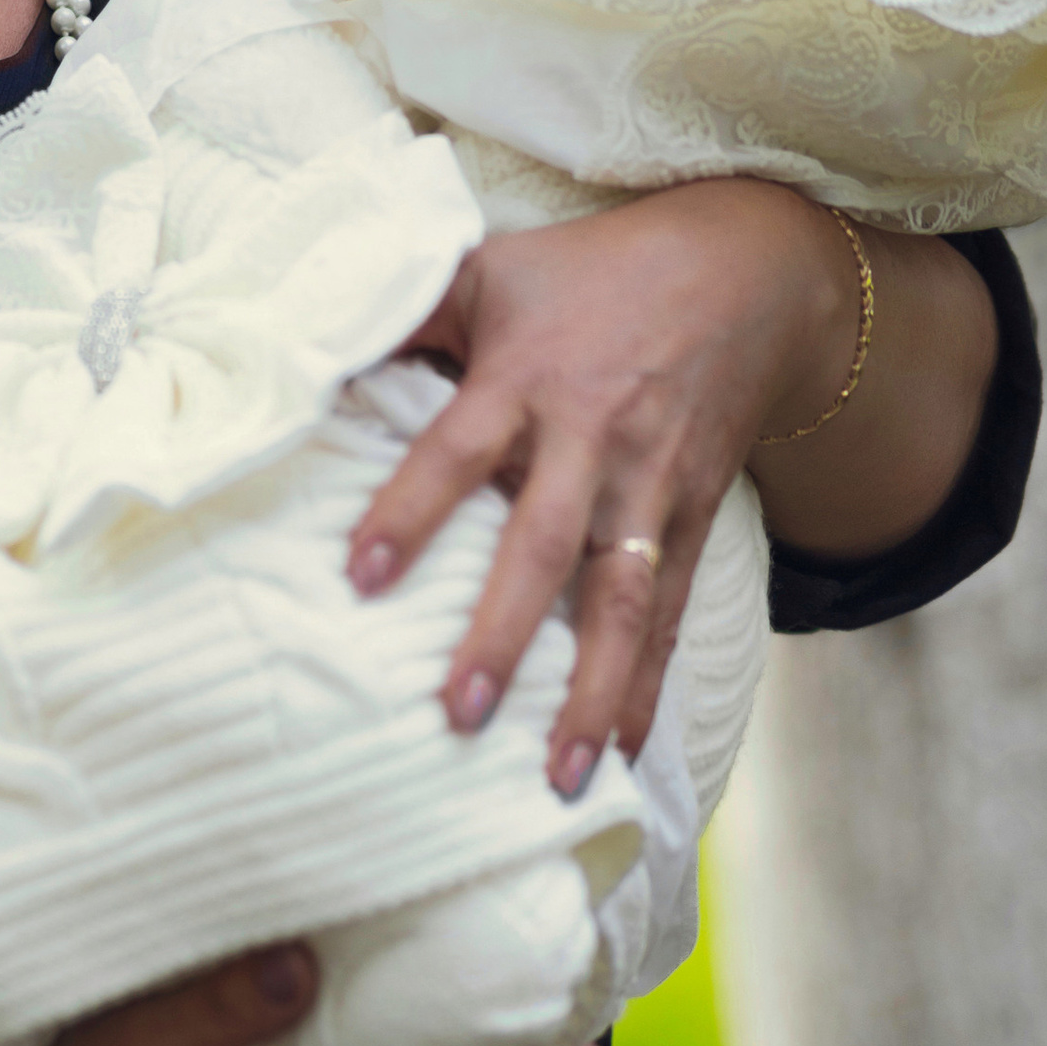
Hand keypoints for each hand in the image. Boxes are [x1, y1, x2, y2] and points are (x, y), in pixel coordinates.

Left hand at [345, 180, 850, 782]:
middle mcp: (593, 439)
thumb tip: (300, 344)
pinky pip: (667, 614)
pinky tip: (619, 756)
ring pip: (620, 599)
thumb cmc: (588, 274)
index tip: (362, 574)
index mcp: (527, 376)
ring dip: (590, 692)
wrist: (746, 271)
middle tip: (459, 711)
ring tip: (559, 778)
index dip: (411, 508)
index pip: (460, 449)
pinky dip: (644, 688)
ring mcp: (649, 487)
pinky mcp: (691, 519)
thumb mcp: (491, 268)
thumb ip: (403, 310)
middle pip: (545, 543)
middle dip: (504, 631)